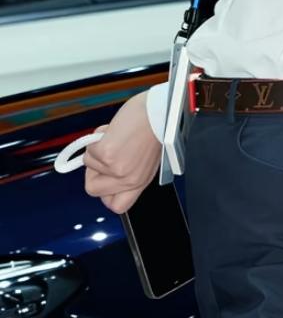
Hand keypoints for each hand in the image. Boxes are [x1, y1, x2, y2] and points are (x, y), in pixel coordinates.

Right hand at [83, 92, 161, 212]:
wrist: (158, 112)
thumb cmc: (154, 128)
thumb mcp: (144, 159)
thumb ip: (127, 171)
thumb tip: (103, 172)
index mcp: (140, 182)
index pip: (116, 205)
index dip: (105, 194)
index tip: (103, 180)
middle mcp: (129, 180)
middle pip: (93, 190)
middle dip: (92, 172)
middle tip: (100, 156)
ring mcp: (116, 169)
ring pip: (88, 166)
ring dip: (96, 150)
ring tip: (113, 138)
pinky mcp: (106, 154)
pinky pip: (88, 151)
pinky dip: (95, 139)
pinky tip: (110, 132)